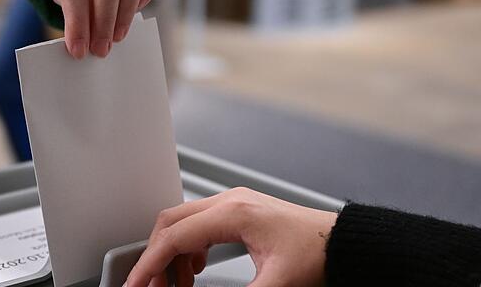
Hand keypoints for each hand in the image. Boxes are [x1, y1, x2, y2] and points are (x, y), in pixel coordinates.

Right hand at [126, 188, 337, 286]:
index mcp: (234, 213)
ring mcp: (234, 203)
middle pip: (172, 224)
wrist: (344, 244)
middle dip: (154, 257)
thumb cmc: (318, 256)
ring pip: (183, 223)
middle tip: (149, 286)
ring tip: (173, 285)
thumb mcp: (273, 286)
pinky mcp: (240, 212)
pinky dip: (188, 249)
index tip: (136, 284)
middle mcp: (229, 201)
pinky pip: (199, 226)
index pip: (175, 236)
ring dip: (171, 254)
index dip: (150, 264)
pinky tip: (192, 272)